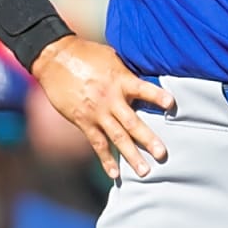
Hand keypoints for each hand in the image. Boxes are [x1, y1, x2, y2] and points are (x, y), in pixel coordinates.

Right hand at [30, 35, 174, 178]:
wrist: (55, 59)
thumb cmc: (87, 54)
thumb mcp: (112, 57)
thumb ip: (127, 73)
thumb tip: (146, 80)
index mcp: (120, 79)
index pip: (143, 89)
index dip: (157, 96)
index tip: (172, 104)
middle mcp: (110, 98)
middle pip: (132, 122)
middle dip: (148, 139)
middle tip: (162, 154)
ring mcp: (96, 112)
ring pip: (117, 137)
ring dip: (131, 155)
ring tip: (145, 172)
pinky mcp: (83, 120)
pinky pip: (97, 143)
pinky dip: (106, 159)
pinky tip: (115, 173)